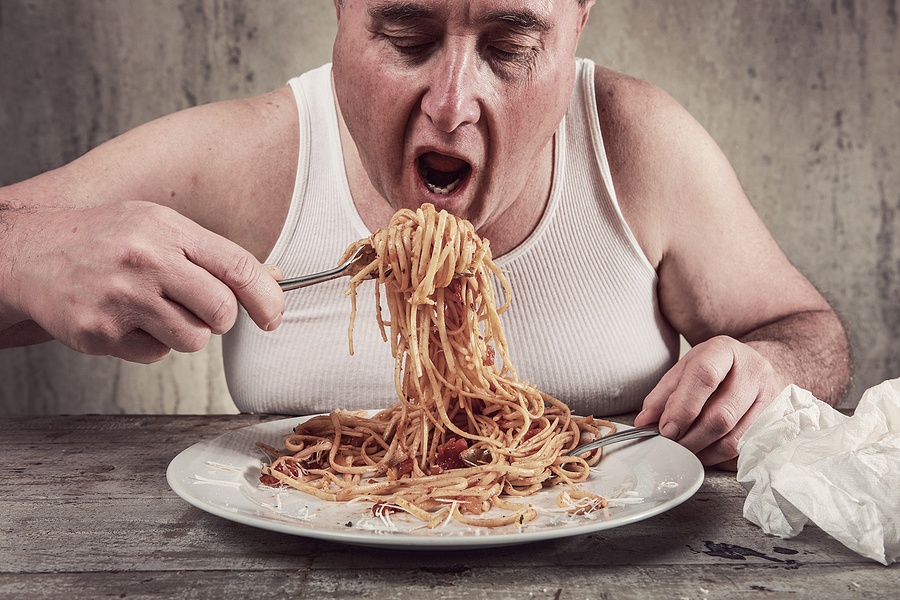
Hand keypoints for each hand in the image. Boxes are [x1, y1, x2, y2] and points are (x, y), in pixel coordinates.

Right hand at [5, 201, 284, 362]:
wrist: (28, 252)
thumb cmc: (106, 238)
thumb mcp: (159, 227)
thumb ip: (214, 254)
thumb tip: (272, 278)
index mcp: (167, 230)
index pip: (237, 267)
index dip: (266, 298)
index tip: (273, 317)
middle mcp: (146, 261)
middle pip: (221, 310)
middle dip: (223, 319)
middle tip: (204, 311)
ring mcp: (121, 299)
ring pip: (193, 340)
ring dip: (187, 333)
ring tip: (159, 311)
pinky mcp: (100, 332)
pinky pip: (155, 355)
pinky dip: (150, 345)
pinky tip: (128, 320)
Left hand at [633, 336, 785, 469]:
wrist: (757, 370)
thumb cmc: (715, 370)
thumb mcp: (685, 371)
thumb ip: (662, 395)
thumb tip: (644, 422)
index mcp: (725, 351)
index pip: (705, 376)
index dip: (682, 407)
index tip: (665, 429)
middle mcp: (755, 372)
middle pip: (721, 416)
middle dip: (690, 439)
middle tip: (671, 448)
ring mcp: (773, 399)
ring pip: (735, 440)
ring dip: (704, 453)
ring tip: (686, 452)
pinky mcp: (778, 425)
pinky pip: (746, 453)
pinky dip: (721, 460)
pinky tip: (708, 453)